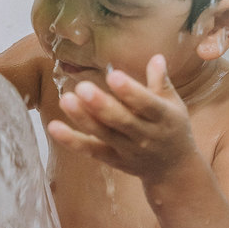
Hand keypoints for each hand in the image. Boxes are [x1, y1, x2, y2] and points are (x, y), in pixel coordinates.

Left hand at [46, 55, 197, 181]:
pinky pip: (91, 150)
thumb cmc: (172, 128)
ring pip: (103, 134)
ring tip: (66, 100)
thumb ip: (161, 81)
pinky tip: (54, 127)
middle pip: (122, 121)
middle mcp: (146, 136)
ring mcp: (128, 150)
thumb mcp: (174, 105)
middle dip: (101, 106)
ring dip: (83, 118)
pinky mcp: (113, 160)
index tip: (113, 76)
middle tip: (82, 87)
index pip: (147, 104)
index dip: (131, 92)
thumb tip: (156, 57)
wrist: (174, 169)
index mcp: (164, 117)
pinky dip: (72, 140)